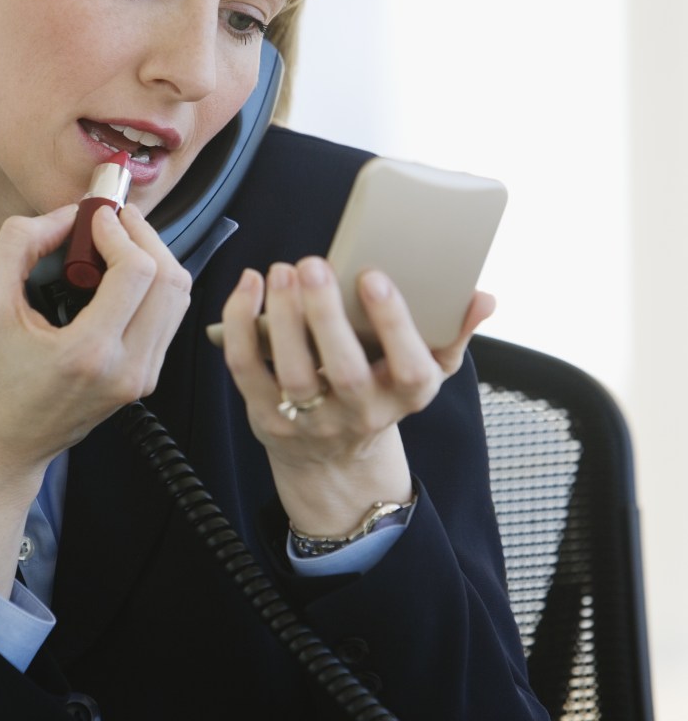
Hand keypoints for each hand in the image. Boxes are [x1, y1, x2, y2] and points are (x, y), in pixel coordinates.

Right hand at [0, 201, 190, 592]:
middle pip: (171, 280)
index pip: (138, 271)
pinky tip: (117, 276)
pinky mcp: (144, 379)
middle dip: (144, 237)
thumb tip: (65, 215)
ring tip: (113, 245)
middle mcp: (127, 369)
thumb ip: (18, 244)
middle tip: (112, 221)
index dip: (120, 231)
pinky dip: (151, 286)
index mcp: (89, 353)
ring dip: (151, 259)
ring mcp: (142, 378)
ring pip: (178, 298)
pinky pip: (168, 318)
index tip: (95, 218)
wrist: (0, 449)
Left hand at [219, 256, 493, 536]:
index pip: (410, 368)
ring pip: (293, 373)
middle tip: (313, 264)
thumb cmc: (380, 393)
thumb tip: (484, 298)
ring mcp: (309, 419)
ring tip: (281, 271)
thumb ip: (453, 332)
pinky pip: (246, 369)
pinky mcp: (266, 414)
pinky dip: (241, 325)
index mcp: (406, 395)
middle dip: (326, 314)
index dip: (393, 323)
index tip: (373, 276)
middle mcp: (360, 413)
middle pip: (344, 371)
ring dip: (283, 318)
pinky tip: (249, 285)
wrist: (333, 460)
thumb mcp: (423, 371)